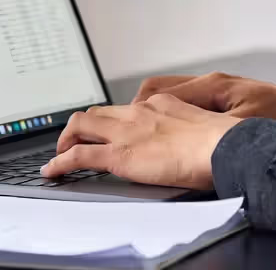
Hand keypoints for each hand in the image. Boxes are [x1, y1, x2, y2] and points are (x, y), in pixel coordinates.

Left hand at [40, 94, 240, 188]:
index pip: (127, 109)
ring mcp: (127, 132)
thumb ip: (187, 129)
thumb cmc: (222, 142)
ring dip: (67, 139)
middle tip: (76, 140)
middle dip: (83, 125)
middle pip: (99, 113)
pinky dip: (61, 162)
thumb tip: (188, 142)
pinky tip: (53, 170)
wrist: (222, 146)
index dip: (112, 120)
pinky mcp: (119, 154)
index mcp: (160, 105)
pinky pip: (80, 155)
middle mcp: (139, 112)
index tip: (110, 130)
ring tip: (61, 154)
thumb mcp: (203, 126)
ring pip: (82, 125)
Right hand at [133, 72, 275, 128]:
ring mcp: (219, 89)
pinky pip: (188, 101)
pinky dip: (172, 112)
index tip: (120, 126)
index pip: (157, 92)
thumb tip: (178, 133)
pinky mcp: (228, 99)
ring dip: (153, 108)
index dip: (135, 110)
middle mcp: (212, 83)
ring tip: (142, 131)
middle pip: (158, 88)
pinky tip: (174, 131)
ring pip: (172, 93)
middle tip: (122, 128)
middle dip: (135, 107)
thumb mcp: (245, 128)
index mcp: (212, 86)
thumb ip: (209, 130)